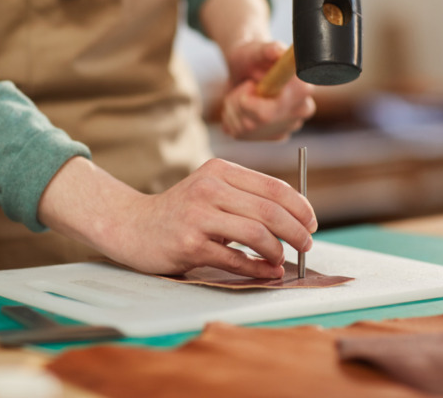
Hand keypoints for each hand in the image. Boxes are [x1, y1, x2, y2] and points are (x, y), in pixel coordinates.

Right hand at [38, 157, 316, 278]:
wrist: (132, 226)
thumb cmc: (180, 211)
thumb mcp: (211, 189)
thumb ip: (246, 197)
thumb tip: (295, 220)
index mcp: (219, 170)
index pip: (274, 187)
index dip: (300, 207)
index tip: (310, 223)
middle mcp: (209, 188)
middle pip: (270, 211)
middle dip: (297, 232)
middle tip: (306, 245)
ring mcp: (198, 216)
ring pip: (257, 234)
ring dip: (278, 252)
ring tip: (282, 260)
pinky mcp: (189, 244)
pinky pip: (236, 259)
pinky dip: (258, 269)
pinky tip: (267, 272)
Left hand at [222, 41, 315, 140]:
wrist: (247, 69)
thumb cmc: (254, 57)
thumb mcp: (256, 49)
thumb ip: (268, 50)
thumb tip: (276, 51)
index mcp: (303, 89)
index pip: (277, 108)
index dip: (253, 101)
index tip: (249, 86)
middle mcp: (301, 110)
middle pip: (259, 121)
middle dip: (240, 102)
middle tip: (244, 86)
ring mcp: (288, 126)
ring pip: (245, 128)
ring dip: (233, 108)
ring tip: (240, 93)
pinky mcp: (274, 136)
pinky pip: (240, 134)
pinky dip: (232, 120)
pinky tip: (240, 107)